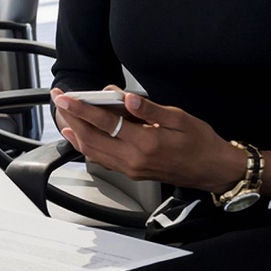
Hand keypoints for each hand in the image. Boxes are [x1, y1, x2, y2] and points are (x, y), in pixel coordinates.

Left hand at [50, 87, 240, 191]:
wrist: (212, 169)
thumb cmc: (199, 142)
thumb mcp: (178, 118)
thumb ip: (149, 108)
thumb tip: (127, 97)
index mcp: (146, 142)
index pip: (105, 123)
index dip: (82, 109)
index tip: (66, 98)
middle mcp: (133, 159)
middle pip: (91, 138)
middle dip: (71, 118)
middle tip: (58, 101)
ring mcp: (131, 168)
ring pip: (93, 151)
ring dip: (75, 132)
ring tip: (64, 115)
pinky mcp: (131, 172)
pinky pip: (102, 159)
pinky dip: (87, 146)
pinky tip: (81, 136)